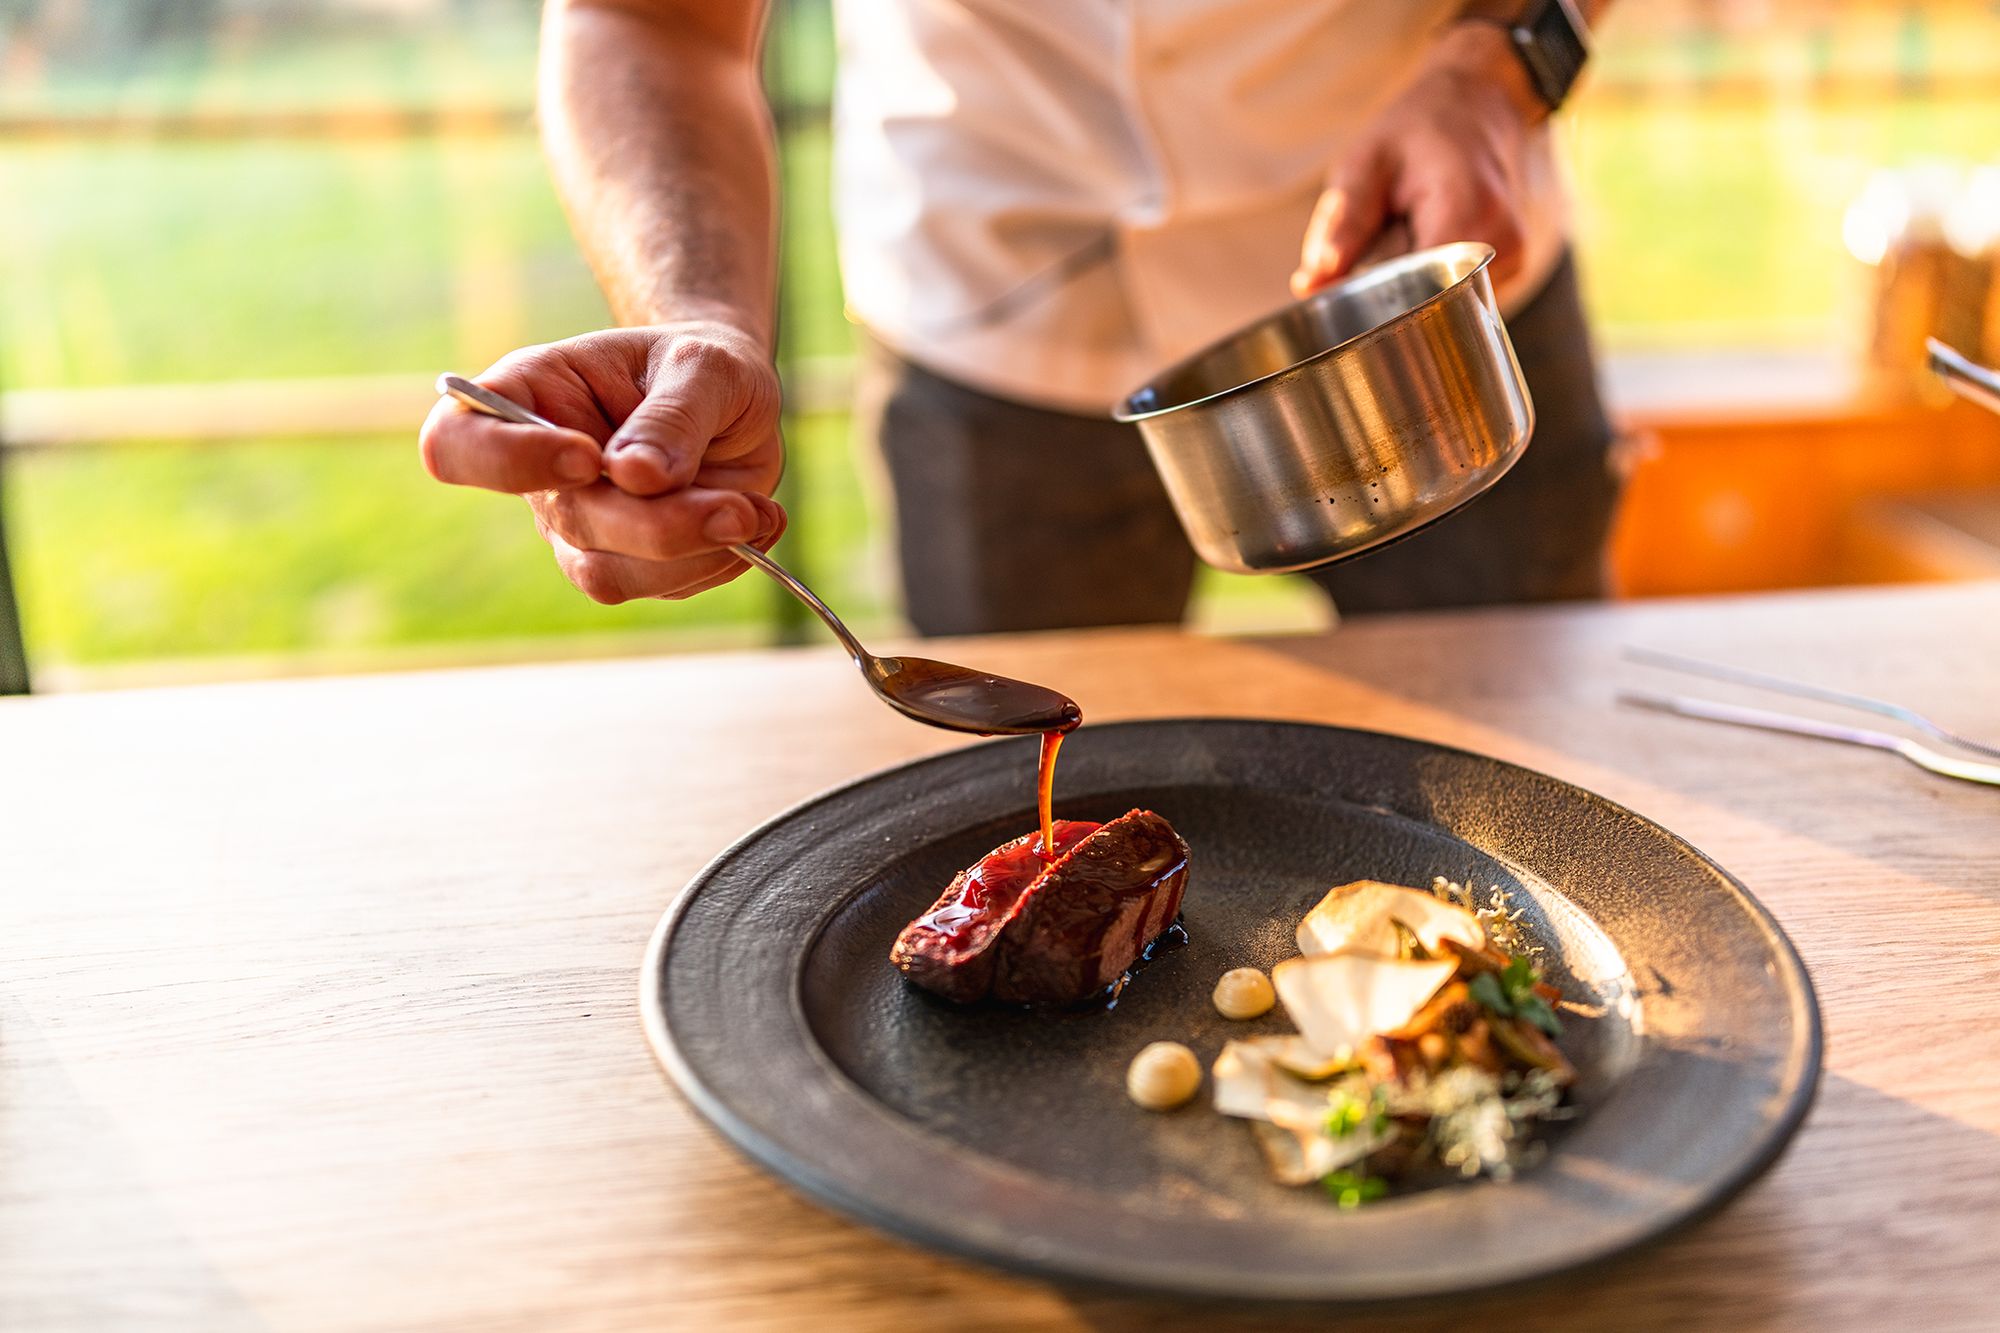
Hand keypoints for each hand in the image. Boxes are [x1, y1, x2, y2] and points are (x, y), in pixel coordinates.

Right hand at [419, 322, 786, 603]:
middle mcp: (538, 470)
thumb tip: (636, 476)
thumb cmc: (702, 367)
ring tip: (753, 509)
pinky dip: (719, 562)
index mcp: (528, 395)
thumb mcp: (705, 365)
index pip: (457, 443)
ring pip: (609, 572)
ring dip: (696, 550)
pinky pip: (660, 586)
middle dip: (658, 523)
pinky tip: (751, 520)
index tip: (589, 457)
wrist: (734, 400)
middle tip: (737, 508)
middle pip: (566, 520)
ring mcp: (577, 526)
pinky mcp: (624, 565)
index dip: (507, 462)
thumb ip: (674, 415)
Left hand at [1292, 24, 1542, 297]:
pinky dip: (1426, 276)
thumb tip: (1313, 283)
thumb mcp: (1367, 159)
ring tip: (1404, 230)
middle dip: (1383, 286)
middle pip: (1424, 298)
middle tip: (1370, 241)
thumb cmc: (1421, 127)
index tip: (1339, 284)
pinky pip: (1452, 293)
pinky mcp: (1509, 268)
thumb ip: (1341, 223)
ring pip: (1438, 300)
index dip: (1369, 296)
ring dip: (1406, 279)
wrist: (1480, 104)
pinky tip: (1423, 239)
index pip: (1415, 288)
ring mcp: (1512, 260)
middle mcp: (1501, 243)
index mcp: (1469, 210)